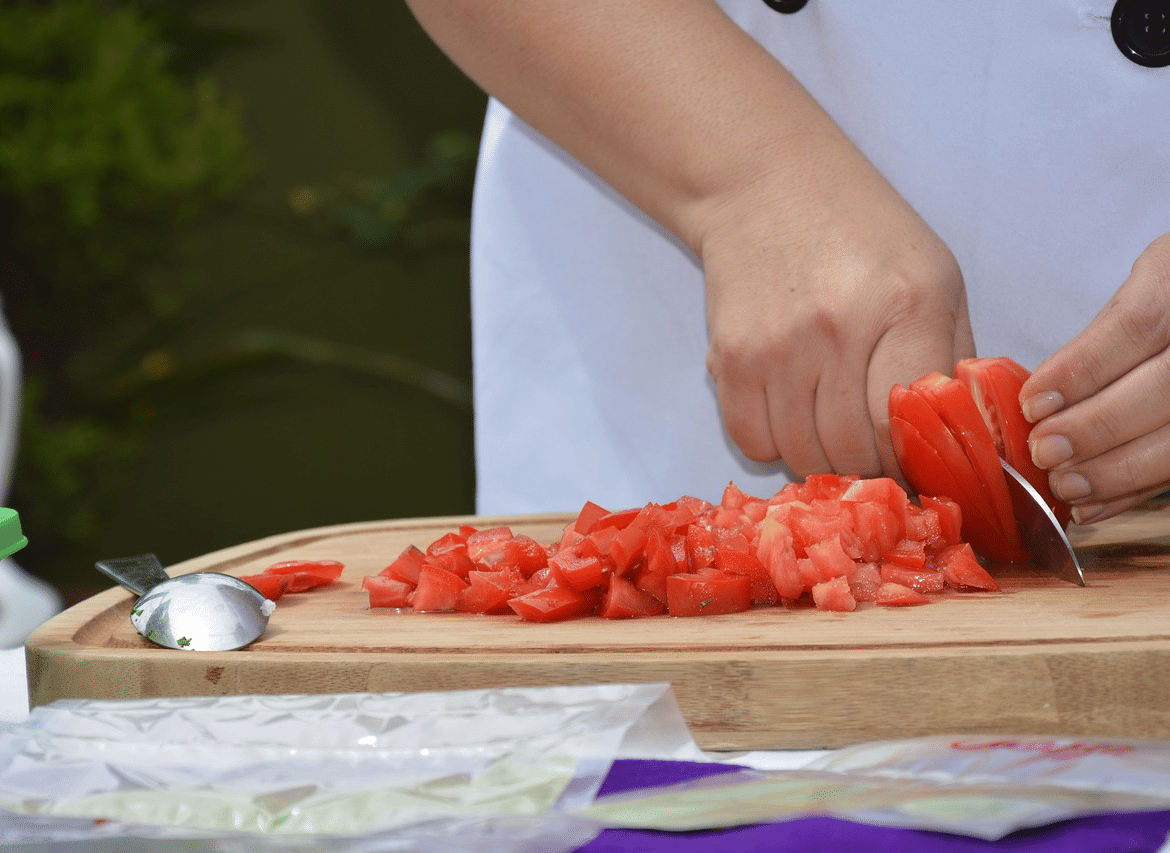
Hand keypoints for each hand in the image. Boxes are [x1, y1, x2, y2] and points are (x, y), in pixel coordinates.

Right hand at [701, 138, 975, 480]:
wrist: (765, 186)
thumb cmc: (862, 232)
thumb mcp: (936, 276)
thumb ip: (953, 357)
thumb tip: (961, 439)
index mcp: (909, 306)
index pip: (910, 427)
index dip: (914, 463)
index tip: (916, 465)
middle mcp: (839, 330)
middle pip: (853, 452)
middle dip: (869, 467)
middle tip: (875, 454)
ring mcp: (777, 347)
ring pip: (801, 455)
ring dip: (821, 459)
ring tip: (832, 430)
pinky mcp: (730, 357)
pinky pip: (752, 439)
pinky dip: (773, 443)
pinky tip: (790, 413)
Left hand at [1021, 232, 1169, 523]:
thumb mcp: (1146, 288)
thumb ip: (1099, 341)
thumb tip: (1036, 402)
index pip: (1138, 324)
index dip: (1083, 367)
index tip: (1034, 400)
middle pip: (1163, 388)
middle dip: (1097, 427)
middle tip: (1045, 450)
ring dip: (1118, 471)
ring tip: (1066, 485)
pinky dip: (1135, 491)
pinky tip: (1094, 504)